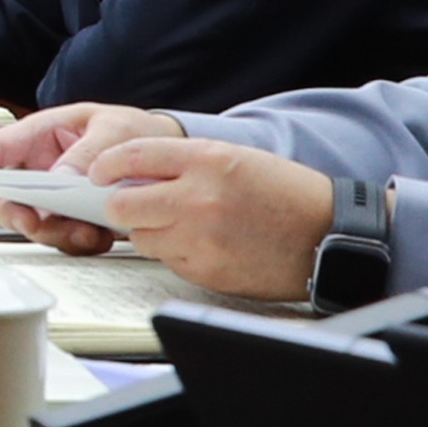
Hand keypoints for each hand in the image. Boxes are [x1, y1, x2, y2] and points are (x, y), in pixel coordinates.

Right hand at [0, 102, 181, 251]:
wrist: (168, 154)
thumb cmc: (137, 131)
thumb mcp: (116, 131)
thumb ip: (89, 152)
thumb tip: (60, 177)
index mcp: (44, 134)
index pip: (0, 147)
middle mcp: (42, 166)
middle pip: (7, 194)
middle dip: (16, 212)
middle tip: (32, 222)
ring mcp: (55, 194)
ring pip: (32, 221)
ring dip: (51, 232)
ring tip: (83, 232)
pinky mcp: (73, 217)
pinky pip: (61, 236)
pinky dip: (77, 242)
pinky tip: (97, 236)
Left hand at [76, 134, 335, 300]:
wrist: (330, 235)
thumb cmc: (284, 194)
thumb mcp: (234, 158)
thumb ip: (182, 163)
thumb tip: (129, 175)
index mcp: (206, 161)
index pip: (131, 156)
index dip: (106, 165)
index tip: (97, 173)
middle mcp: (198, 198)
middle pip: (122, 205)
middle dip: (118, 206)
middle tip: (126, 206)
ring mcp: (201, 238)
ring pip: (141, 237)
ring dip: (150, 231)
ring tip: (180, 224)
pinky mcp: (206, 271)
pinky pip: (168, 261)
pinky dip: (176, 253)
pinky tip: (204, 244)